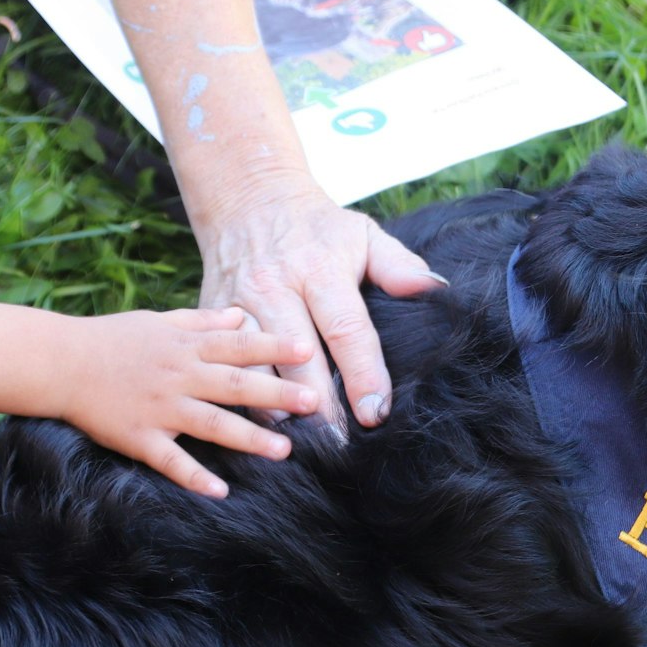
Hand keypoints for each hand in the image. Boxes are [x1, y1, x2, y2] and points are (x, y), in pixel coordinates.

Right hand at [56, 307, 318, 497]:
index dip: (274, 347)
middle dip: (276, 393)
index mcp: (185, 346)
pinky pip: (170, 459)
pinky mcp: (138, 436)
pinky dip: (194, 476)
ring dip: (248, 438)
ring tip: (284, 451)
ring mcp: (159, 407)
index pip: (239, 345)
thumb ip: (203, 322)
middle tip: (314, 403)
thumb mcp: (160, 321)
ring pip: (211, 424)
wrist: (59, 361)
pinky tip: (221, 491)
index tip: (309, 349)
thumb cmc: (112, 339)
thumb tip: (241, 314)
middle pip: (234, 384)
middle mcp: (178, 375)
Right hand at [194, 181, 444, 430]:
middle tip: (341, 447)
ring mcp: (239, 305)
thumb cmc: (316, 227)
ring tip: (302, 446)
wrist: (246, 199)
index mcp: (319, 270)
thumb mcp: (362, 233)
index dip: (363, 374)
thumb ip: (399, 265)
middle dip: (321, 409)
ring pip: (255, 371)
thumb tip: (435, 290)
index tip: (376, 413)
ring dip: (278, 411)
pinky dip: (243, 400)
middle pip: (298, 363)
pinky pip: (225, 369)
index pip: (346, 330)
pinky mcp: (210, 319)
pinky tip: (263, 426)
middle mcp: (275, 288)